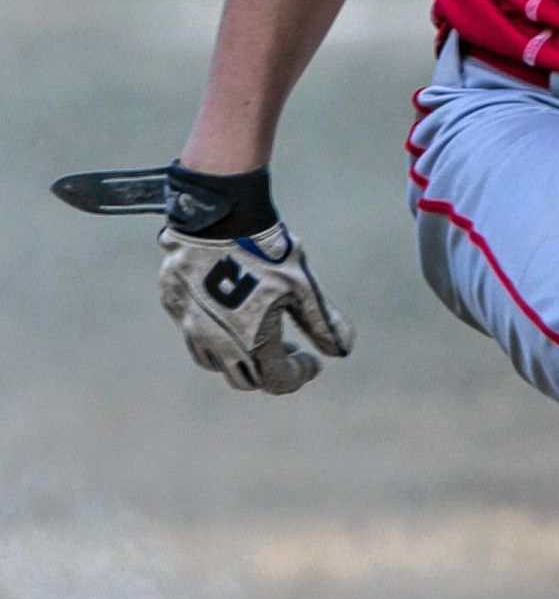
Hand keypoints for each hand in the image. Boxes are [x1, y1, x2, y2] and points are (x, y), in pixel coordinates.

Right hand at [158, 210, 352, 394]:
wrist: (220, 215)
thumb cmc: (268, 251)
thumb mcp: (303, 287)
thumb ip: (321, 323)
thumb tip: (344, 349)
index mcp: (252, 344)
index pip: (279, 382)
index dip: (300, 374)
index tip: (312, 359)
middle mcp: (217, 344)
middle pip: (247, 379)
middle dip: (270, 368)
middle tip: (288, 346)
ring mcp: (189, 326)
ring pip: (215, 361)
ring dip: (239, 356)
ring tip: (259, 330)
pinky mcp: (173, 306)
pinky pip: (193, 334)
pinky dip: (214, 334)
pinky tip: (230, 308)